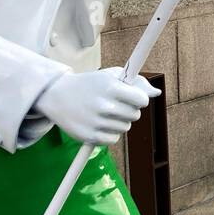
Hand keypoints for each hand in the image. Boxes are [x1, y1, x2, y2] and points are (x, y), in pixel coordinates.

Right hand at [34, 68, 159, 145]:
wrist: (57, 95)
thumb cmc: (89, 84)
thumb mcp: (110, 75)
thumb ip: (135, 82)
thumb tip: (157, 92)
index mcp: (110, 87)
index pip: (142, 100)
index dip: (139, 99)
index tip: (132, 97)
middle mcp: (104, 105)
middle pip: (135, 115)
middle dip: (129, 110)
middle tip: (115, 104)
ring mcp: (96, 122)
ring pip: (126, 128)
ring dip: (119, 121)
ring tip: (105, 112)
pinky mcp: (89, 136)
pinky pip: (114, 139)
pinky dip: (110, 133)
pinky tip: (100, 123)